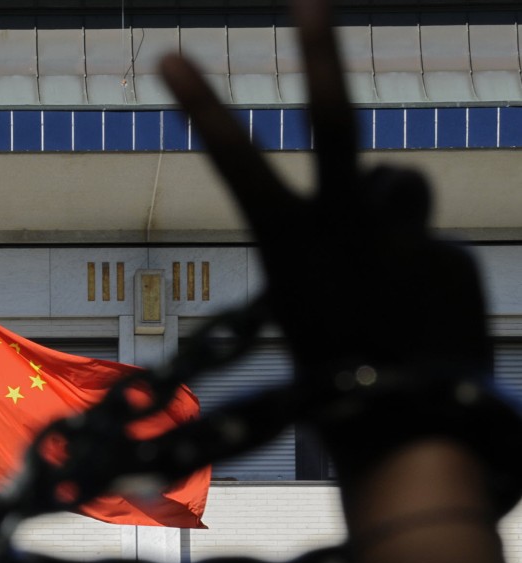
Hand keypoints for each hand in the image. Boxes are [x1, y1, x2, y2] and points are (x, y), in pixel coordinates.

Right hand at [160, 0, 488, 383]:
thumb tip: (389, 175)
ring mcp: (407, 244)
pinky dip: (417, 266)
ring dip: (385, 209)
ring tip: (382, 269)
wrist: (410, 442)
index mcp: (290, 255)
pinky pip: (427, 240)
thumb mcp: (306, 307)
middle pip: (334, 126)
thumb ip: (342, 230)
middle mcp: (347, 237)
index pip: (235, 167)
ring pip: (396, 185)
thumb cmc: (335, 380)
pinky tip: (415, 317)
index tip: (170, 57)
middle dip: (318, 58)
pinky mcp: (454, 258)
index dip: (201, 108)